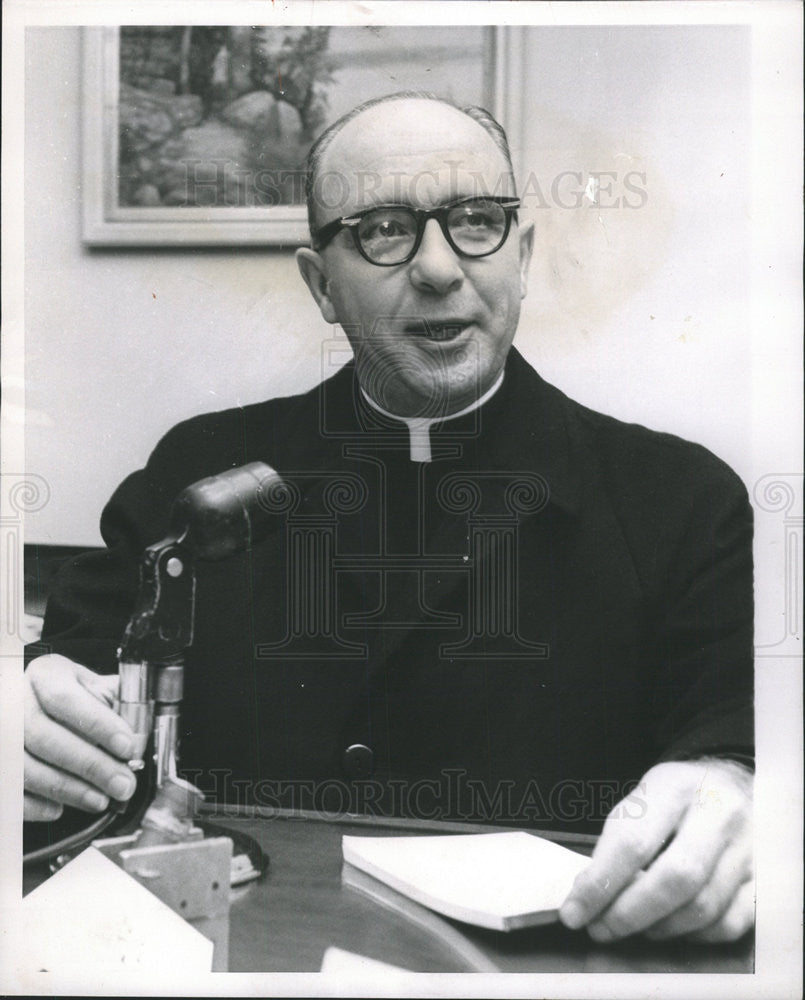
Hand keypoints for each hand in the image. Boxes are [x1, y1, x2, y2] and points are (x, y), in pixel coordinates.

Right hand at [24, 654, 137, 820]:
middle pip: (44, 737)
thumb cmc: (75, 699)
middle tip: (122, 783)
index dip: (98, 725)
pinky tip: (60, 809)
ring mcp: (1, 736)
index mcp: (45, 675)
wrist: (41, 705)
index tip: (127, 747)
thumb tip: (140, 733)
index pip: (66, 699)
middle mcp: (15, 701)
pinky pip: (10, 791)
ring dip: (68, 789)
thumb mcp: (96, 688)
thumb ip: (118, 704)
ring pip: (25, 767)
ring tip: (100, 799)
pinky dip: (35, 805)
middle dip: (90, 765)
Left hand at [559, 759, 753, 942]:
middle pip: (673, 879)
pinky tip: (672, 927)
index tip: (574, 911)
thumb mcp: (644, 796)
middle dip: (629, 913)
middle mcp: (719, 813)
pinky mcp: (765, 877)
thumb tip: (588, 892)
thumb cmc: (678, 796)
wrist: (733, 782)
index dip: (599, 884)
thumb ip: (618, 838)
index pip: (632, 842)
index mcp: (676, 786)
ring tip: (632, 927)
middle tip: (601, 928)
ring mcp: (748, 847)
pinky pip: (730, 922)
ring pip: (703, 908)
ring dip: (659, 928)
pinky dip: (695, 935)